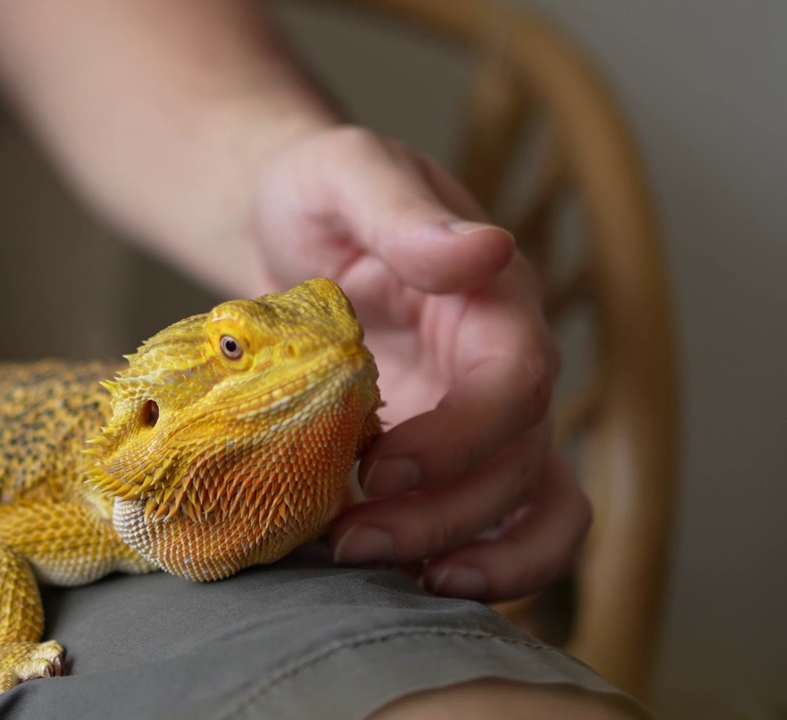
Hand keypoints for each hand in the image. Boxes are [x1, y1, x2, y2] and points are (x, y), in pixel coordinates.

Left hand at [251, 126, 589, 601]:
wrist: (290, 226)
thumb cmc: (320, 194)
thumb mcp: (348, 174)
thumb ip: (405, 214)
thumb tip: (486, 248)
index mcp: (493, 299)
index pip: (516, 379)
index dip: (459, 436)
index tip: (375, 466)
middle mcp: (503, 366)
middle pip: (519, 461)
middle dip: (441, 515)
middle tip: (348, 542)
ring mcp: (483, 417)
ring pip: (528, 507)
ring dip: (470, 556)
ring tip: (375, 574)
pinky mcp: (449, 453)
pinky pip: (499, 523)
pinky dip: (471, 563)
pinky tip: (397, 579)